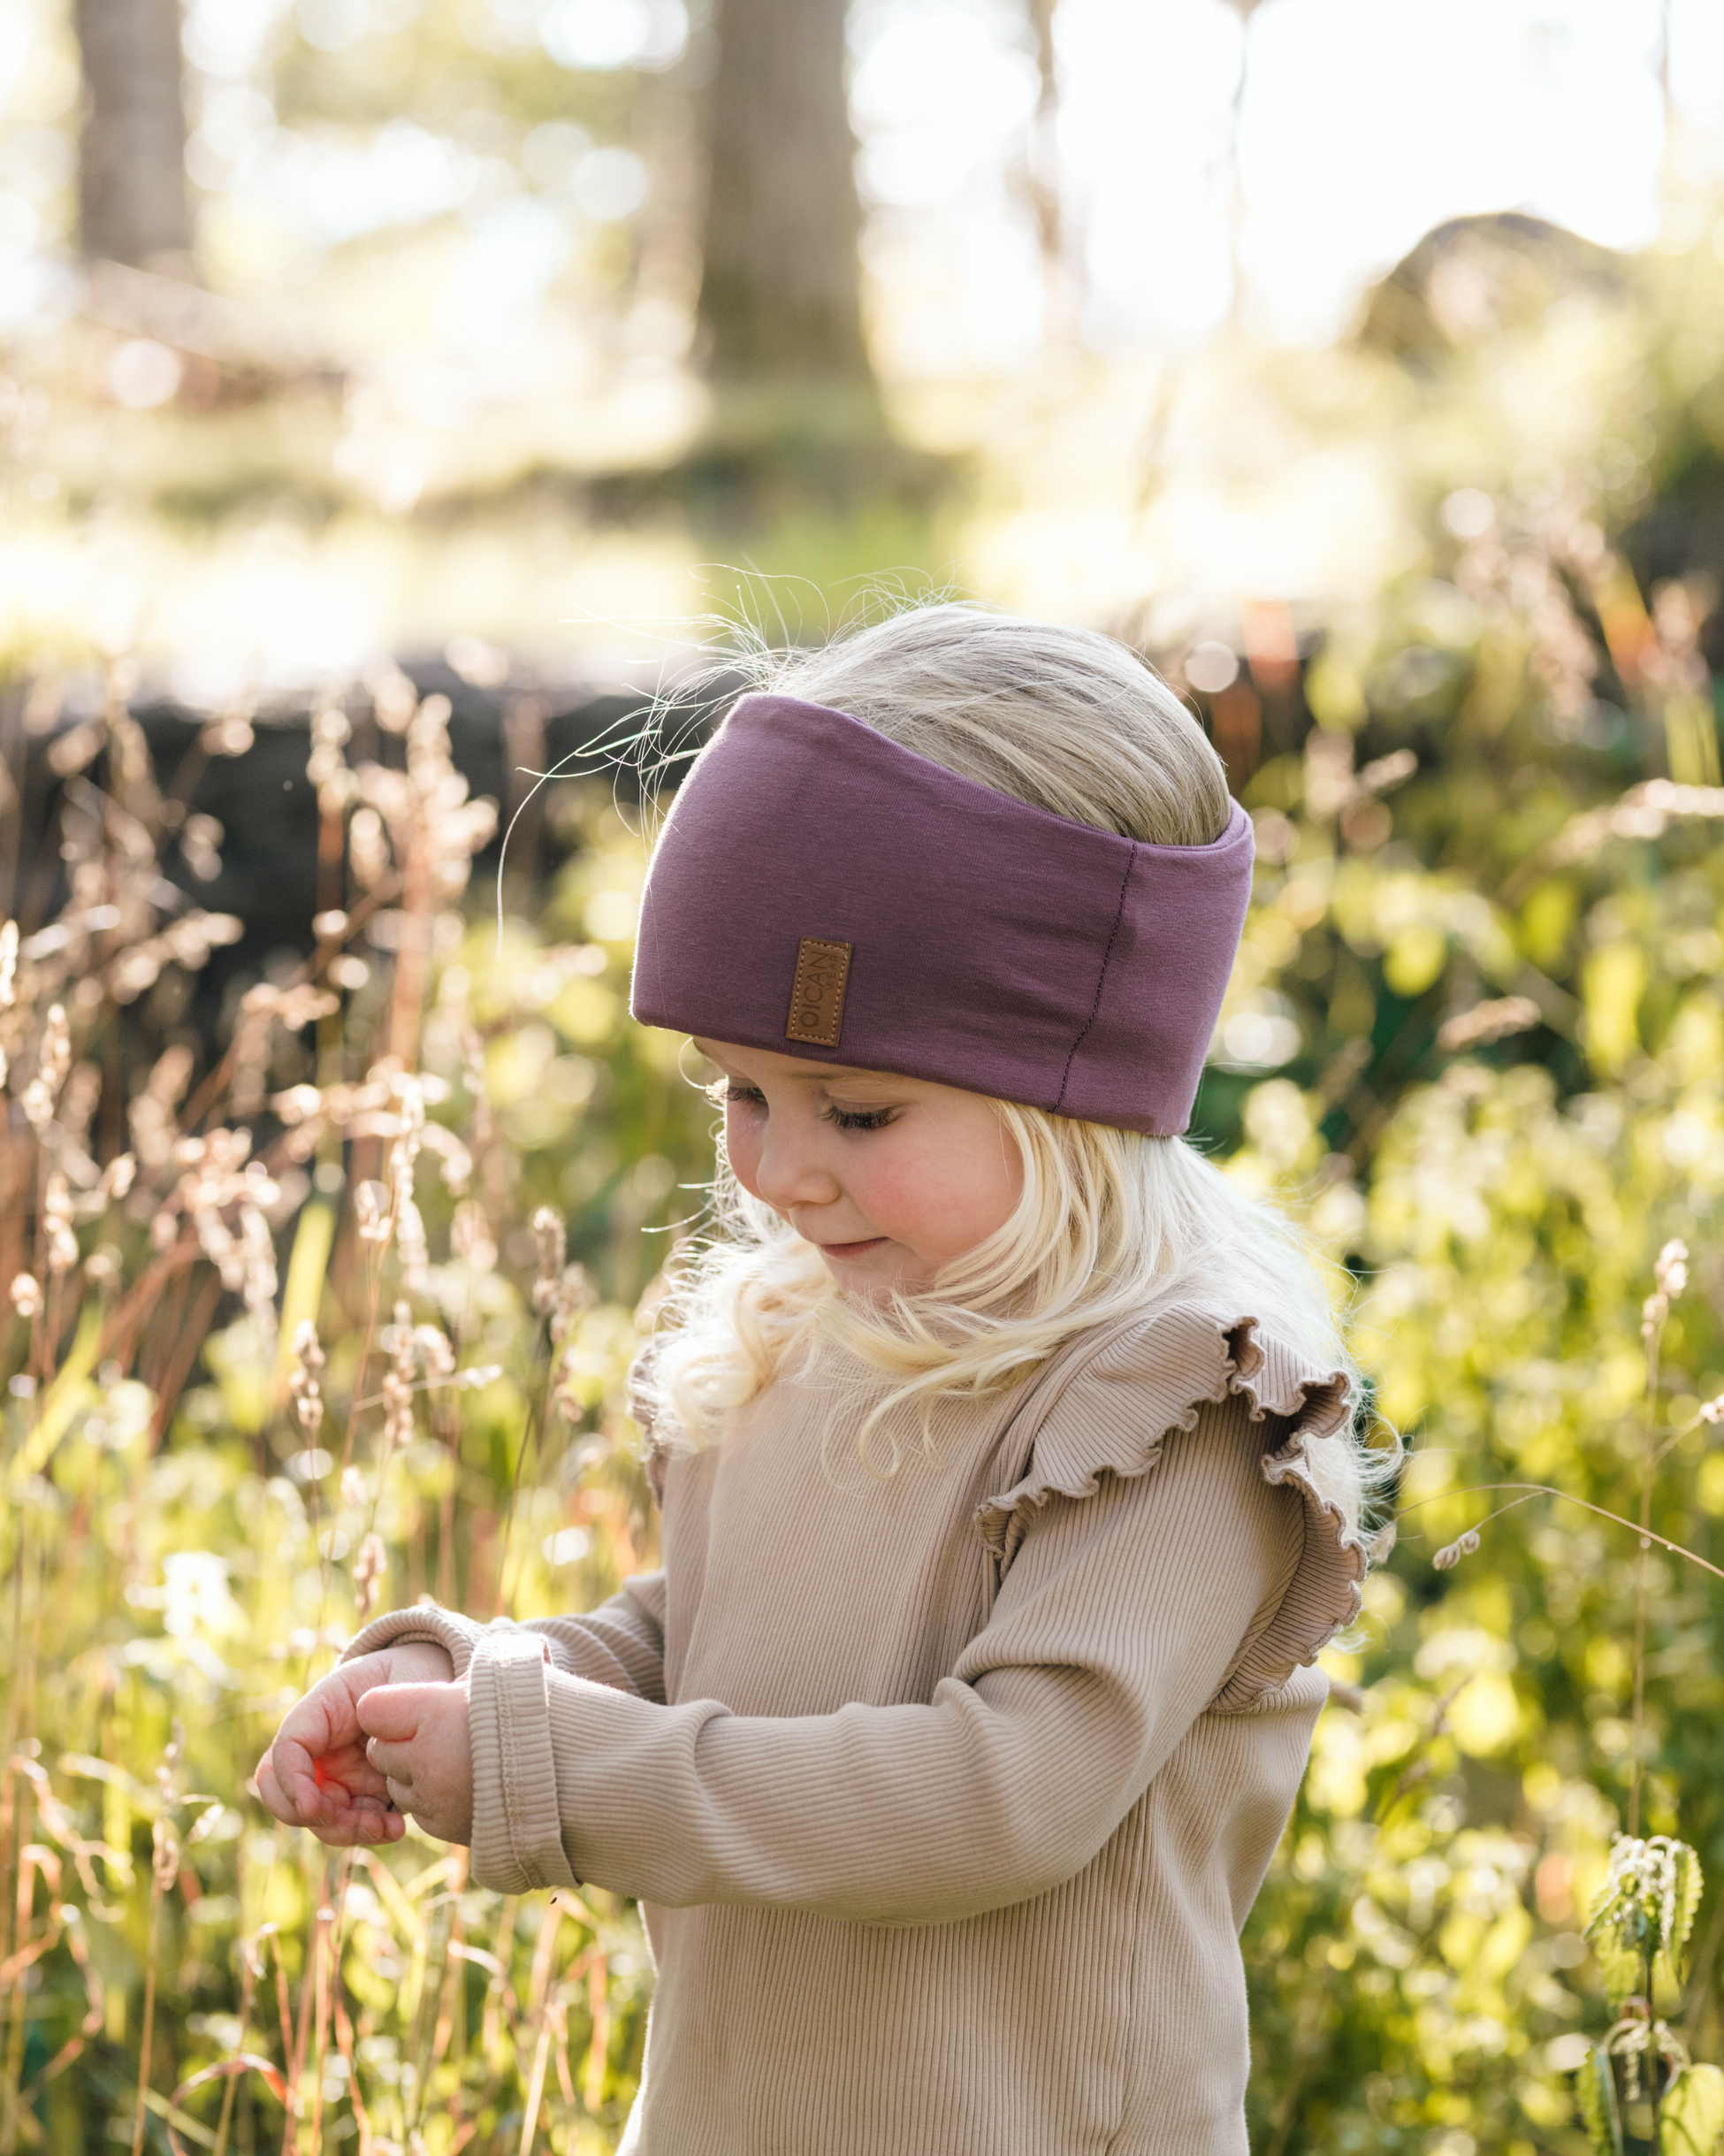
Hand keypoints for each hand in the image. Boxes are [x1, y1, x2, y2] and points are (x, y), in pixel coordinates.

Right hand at [256, 1641, 453, 1846]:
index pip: (285, 1750)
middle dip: (315, 1816)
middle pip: (287, 1796)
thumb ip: (382, 1708)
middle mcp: (320, 1751)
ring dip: (347, 1831)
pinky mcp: (362, 1798)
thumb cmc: (411, 1677)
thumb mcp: (399, 1679)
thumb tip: (369, 1748)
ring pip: (319, 1820)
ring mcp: (338, 1777)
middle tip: (356, 1820)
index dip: (290, 1782)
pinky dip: (370, 1833)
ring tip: (387, 1826)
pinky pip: (353, 1827)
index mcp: (320, 1713)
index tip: (312, 1807)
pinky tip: (397, 1826)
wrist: (432, 1686)